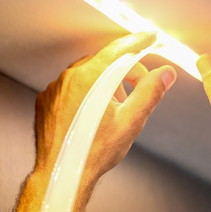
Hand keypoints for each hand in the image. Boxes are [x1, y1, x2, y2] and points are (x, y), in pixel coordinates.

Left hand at [34, 32, 176, 181]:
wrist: (62, 174)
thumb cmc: (93, 153)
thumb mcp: (131, 122)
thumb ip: (150, 93)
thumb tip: (165, 74)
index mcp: (89, 78)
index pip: (118, 50)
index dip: (138, 42)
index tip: (150, 37)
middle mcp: (68, 78)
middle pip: (103, 63)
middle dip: (124, 71)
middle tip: (139, 87)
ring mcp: (54, 89)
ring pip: (86, 75)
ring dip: (104, 84)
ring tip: (116, 108)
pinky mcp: (45, 101)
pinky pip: (69, 88)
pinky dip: (84, 94)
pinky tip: (93, 114)